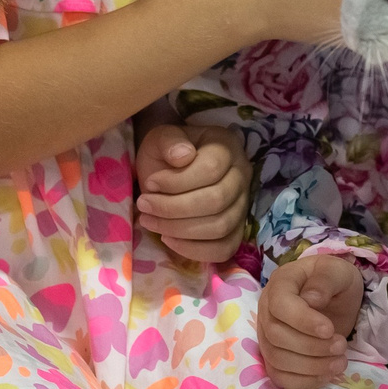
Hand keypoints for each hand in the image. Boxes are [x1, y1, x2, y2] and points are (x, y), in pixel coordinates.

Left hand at [136, 123, 249, 260]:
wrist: (169, 169)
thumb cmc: (166, 154)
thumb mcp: (161, 138)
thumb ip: (169, 141)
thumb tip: (183, 156)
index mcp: (226, 147)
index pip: (211, 169)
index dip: (177, 182)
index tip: (149, 183)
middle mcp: (242, 175)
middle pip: (216, 201)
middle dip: (173, 208)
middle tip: (144, 206)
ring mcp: (243, 204)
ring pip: (220, 226)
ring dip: (179, 230)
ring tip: (150, 222)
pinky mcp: (236, 229)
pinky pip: (224, 248)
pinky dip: (195, 250)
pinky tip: (169, 239)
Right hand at [257, 254, 361, 388]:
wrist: (337, 298)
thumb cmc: (335, 282)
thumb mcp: (338, 272)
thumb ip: (325, 280)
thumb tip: (311, 300)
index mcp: (280, 283)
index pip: (280, 305)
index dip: (302, 321)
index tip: (329, 329)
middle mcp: (267, 310)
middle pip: (276, 336)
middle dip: (312, 346)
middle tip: (341, 345)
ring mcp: (267, 336)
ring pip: (276, 359)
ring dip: (311, 366)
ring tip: (340, 362)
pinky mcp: (275, 357)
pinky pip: (279, 376)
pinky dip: (303, 381)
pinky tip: (327, 375)